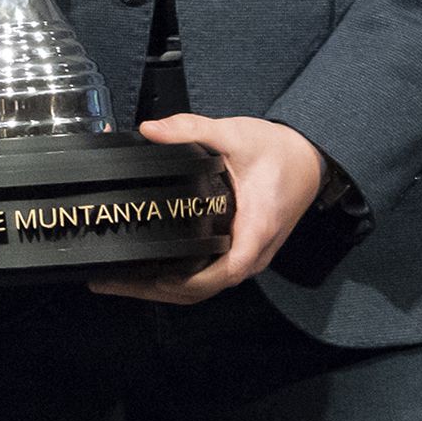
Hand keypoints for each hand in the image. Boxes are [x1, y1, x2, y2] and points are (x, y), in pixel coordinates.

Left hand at [90, 113, 325, 303]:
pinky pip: (210, 276)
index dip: (189, 281)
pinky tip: (150, 272)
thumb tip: (150, 130)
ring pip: (205, 286)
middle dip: (158, 291)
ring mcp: (248, 255)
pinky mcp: (241, 251)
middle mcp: (253, 252)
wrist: (309, 159)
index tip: (153, 278)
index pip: (225, 272)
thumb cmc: (279, 152)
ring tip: (121, 281)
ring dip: (165, 290)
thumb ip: (191, 130)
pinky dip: (180, 281)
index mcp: (256, 229)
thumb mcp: (235, 134)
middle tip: (111, 282)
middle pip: (205, 288)